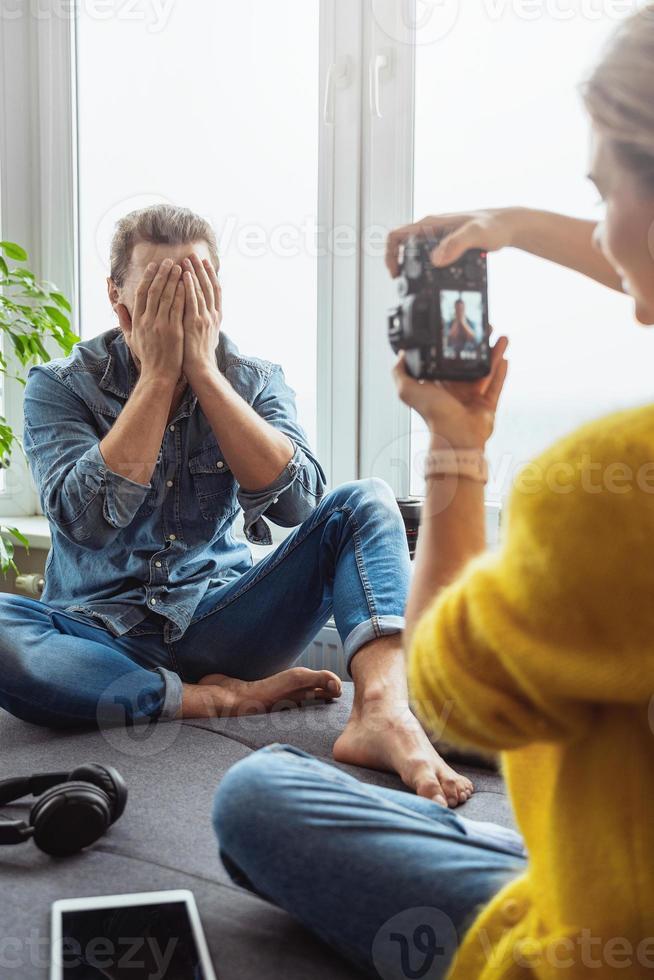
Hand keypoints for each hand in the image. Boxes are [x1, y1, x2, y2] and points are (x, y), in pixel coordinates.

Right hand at [116, 259, 184, 382]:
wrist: (158, 374)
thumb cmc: (147, 356)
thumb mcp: (131, 338)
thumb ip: (124, 321)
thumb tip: (118, 306)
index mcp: (138, 320)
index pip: (142, 293)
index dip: (148, 277)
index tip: (154, 266)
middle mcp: (148, 320)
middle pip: (154, 291)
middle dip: (162, 273)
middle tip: (169, 260)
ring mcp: (161, 325)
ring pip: (167, 296)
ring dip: (173, 280)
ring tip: (180, 267)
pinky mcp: (174, 330)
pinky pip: (178, 308)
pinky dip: (182, 294)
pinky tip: (187, 284)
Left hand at [181, 253, 222, 381]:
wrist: (201, 369)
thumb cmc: (199, 356)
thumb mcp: (206, 336)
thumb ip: (204, 322)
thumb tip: (202, 314)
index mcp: (215, 317)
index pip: (214, 291)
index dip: (209, 275)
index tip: (204, 262)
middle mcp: (213, 315)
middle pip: (209, 286)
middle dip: (202, 269)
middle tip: (194, 254)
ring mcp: (205, 318)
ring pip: (201, 290)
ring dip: (195, 273)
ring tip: (187, 259)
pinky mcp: (196, 322)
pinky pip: (193, 300)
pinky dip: (190, 286)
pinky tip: (186, 275)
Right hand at [386, 208, 521, 277]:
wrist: (507, 226)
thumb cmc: (494, 226)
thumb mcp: (475, 234)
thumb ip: (456, 245)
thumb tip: (436, 260)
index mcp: (431, 224)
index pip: (397, 235)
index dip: (389, 254)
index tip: (395, 273)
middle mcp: (431, 229)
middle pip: (401, 246)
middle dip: (397, 264)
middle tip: (403, 284)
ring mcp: (437, 237)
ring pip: (413, 253)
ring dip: (410, 269)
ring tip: (414, 286)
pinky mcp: (446, 245)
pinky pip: (427, 257)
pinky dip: (424, 270)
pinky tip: (433, 281)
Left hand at [392, 337, 508, 448]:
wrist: (455, 435)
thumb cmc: (432, 414)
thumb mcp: (406, 389)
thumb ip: (400, 372)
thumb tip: (401, 354)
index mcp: (438, 385)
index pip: (448, 359)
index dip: (455, 343)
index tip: (462, 327)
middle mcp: (455, 390)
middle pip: (469, 362)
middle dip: (478, 344)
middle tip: (485, 328)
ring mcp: (472, 398)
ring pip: (485, 370)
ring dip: (493, 353)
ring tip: (500, 336)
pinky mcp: (487, 406)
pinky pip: (496, 386)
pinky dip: (501, 373)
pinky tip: (504, 358)